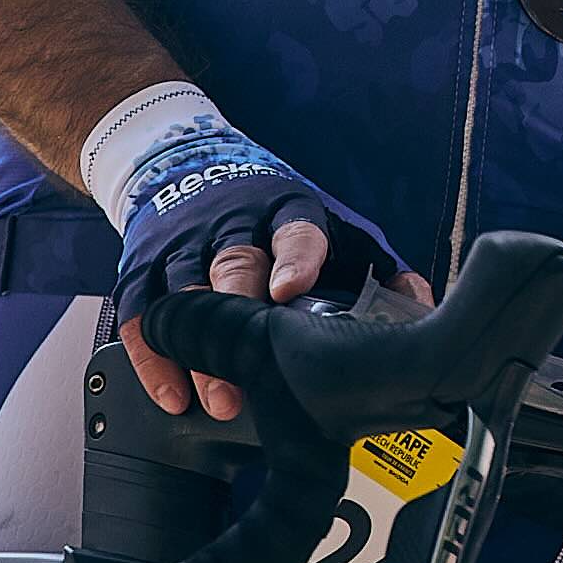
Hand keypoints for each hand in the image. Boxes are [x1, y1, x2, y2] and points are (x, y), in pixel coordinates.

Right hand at [112, 125, 421, 419]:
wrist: (190, 162)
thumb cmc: (277, 214)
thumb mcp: (332, 227)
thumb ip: (378, 268)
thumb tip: (423, 311)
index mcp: (287, 209)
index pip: (296, 229)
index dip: (295, 258)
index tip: (291, 290)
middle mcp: (232, 221)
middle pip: (233, 263)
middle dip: (239, 315)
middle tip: (250, 373)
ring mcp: (184, 241)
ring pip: (184, 292)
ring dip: (198, 347)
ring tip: (218, 399)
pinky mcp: (144, 263)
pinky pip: (140, 310)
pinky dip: (152, 354)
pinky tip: (171, 394)